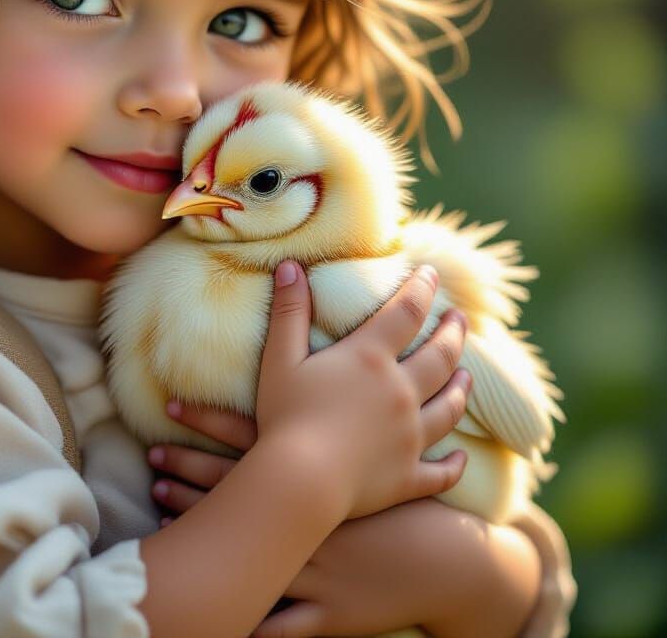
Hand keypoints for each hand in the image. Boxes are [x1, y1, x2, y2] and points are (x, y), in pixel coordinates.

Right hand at [254, 261, 471, 520]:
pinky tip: (461, 457)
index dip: (420, 288)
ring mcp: (410, 436)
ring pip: (448, 408)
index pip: (406, 312)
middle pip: (439, 356)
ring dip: (460, 388)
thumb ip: (289, 311)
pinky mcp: (408, 475)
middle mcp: (400, 392)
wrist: (300, 481)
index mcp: (370, 358)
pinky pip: (441, 470)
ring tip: (467, 375)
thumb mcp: (280, 358)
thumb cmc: (285, 416)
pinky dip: (454, 463)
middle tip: (460, 318)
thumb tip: (289, 266)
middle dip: (453, 333)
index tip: (430, 273)